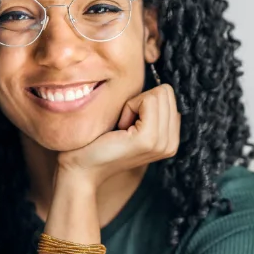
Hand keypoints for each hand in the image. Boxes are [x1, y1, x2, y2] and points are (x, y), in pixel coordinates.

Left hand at [57, 84, 180, 188]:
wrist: (82, 169)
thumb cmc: (99, 143)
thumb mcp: (131, 124)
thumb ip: (149, 110)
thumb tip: (157, 85)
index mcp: (170, 139)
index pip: (169, 96)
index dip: (143, 102)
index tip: (127, 123)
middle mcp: (171, 143)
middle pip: (166, 92)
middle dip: (140, 101)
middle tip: (123, 124)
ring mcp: (162, 142)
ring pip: (158, 94)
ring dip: (134, 105)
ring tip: (122, 128)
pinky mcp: (149, 138)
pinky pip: (148, 100)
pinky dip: (129, 107)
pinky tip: (119, 128)